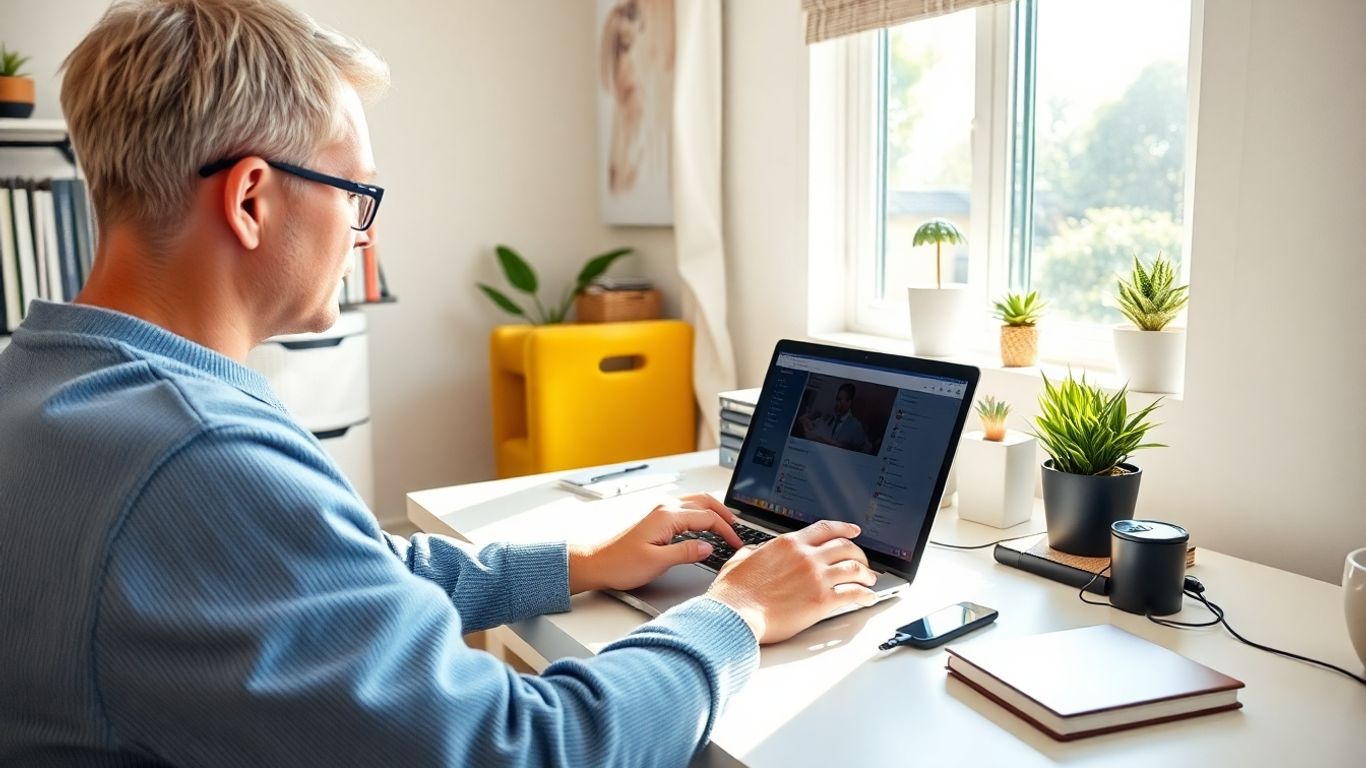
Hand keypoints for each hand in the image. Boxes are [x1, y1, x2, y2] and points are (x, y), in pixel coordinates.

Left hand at [568, 493, 742, 593]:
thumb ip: (685, 553)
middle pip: (704, 501)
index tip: (736, 543)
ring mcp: (660, 511)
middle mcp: (665, 508)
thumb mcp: (657, 562)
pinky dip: (701, 513)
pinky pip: (686, 508)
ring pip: (695, 502)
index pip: (707, 517)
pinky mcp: (656, 518)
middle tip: (738, 530)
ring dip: (713, 511)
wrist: (597, 563)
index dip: (726, 530)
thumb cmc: (621, 564)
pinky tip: (704, 526)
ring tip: (726, 525)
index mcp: (667, 516)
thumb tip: (708, 546)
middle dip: (724, 514)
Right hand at [705, 520, 878, 643]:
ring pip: (854, 568)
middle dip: (859, 553)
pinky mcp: (822, 601)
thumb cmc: (735, 591)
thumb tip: (757, 551)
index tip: (854, 531)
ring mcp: (816, 577)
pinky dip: (866, 595)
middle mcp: (806, 556)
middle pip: (845, 547)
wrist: (735, 612)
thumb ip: (755, 551)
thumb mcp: (741, 559)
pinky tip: (868, 598)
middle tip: (863, 561)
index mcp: (789, 543)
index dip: (844, 528)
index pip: (825, 528)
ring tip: (870, 579)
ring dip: (866, 573)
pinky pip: (853, 594)